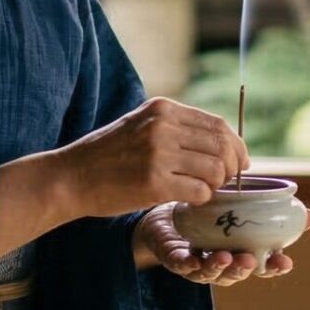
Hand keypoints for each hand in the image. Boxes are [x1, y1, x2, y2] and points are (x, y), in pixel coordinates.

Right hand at [52, 97, 250, 219]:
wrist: (70, 177)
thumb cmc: (107, 156)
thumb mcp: (139, 125)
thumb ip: (175, 127)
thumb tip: (220, 141)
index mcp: (162, 109)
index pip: (217, 124)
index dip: (236, 145)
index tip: (239, 162)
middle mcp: (162, 126)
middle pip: (222, 145)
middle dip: (231, 167)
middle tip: (226, 181)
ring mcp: (158, 154)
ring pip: (215, 169)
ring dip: (216, 184)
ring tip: (204, 191)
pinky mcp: (154, 183)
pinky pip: (199, 191)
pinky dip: (201, 199)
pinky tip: (190, 200)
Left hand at [134, 200, 309, 285]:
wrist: (166, 213)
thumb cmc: (211, 214)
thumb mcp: (243, 208)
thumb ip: (273, 212)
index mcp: (240, 253)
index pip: (261, 266)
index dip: (273, 267)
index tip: (285, 261)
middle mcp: (221, 264)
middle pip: (236, 273)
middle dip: (244, 269)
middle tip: (251, 260)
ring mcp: (197, 265)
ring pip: (210, 273)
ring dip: (219, 267)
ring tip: (225, 257)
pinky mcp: (174, 259)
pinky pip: (181, 265)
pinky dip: (189, 264)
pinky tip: (195, 258)